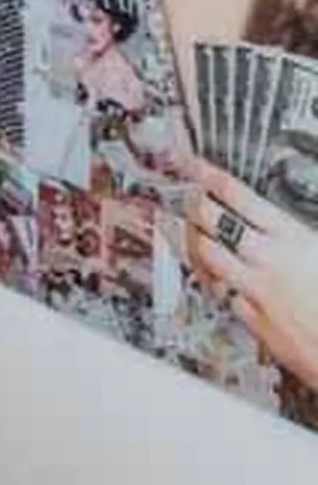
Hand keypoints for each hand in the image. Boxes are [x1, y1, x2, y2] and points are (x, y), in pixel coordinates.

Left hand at [183, 165, 317, 390]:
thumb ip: (301, 235)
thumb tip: (291, 225)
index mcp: (293, 237)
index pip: (238, 195)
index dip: (207, 175)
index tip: (190, 164)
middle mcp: (268, 261)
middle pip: (211, 222)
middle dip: (192, 204)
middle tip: (183, 195)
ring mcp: (256, 290)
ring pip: (205, 256)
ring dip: (191, 239)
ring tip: (183, 229)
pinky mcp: (253, 320)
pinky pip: (220, 292)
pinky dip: (212, 279)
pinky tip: (210, 275)